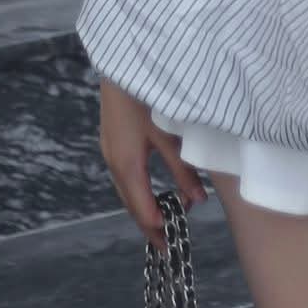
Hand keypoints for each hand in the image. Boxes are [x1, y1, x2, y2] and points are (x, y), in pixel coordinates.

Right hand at [98, 78, 209, 249]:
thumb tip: (198, 200)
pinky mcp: (112, 139)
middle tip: (167, 242)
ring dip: (143, 206)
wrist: (124, 62)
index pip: (141, 208)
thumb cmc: (149, 96)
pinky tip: (150, 190)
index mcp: (127, 164)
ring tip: (163, 219)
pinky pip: (123, 175)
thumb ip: (184, 169)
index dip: (157, 228)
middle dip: (148, 223)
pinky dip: (137, 189)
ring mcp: (110, 149)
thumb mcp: (171, 134)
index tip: (172, 245)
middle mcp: (114, 161)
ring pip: (125, 190)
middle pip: (130, 203)